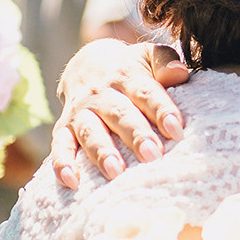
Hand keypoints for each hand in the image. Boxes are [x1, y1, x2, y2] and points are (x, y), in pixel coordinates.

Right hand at [50, 40, 192, 188]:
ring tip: (116, 172)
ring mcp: (80, 112)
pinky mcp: (63, 128)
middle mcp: (100, 94)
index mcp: (126, 76)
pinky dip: (63, 164)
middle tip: (152, 155)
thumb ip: (165, 62)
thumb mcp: (148, 56)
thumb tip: (180, 73)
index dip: (161, 110)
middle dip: (135, 135)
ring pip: (90, 131)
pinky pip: (60, 146)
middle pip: (119, 114)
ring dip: (102, 152)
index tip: (177, 129)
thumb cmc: (131, 68)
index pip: (145, 92)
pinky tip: (73, 182)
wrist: (86, 65)